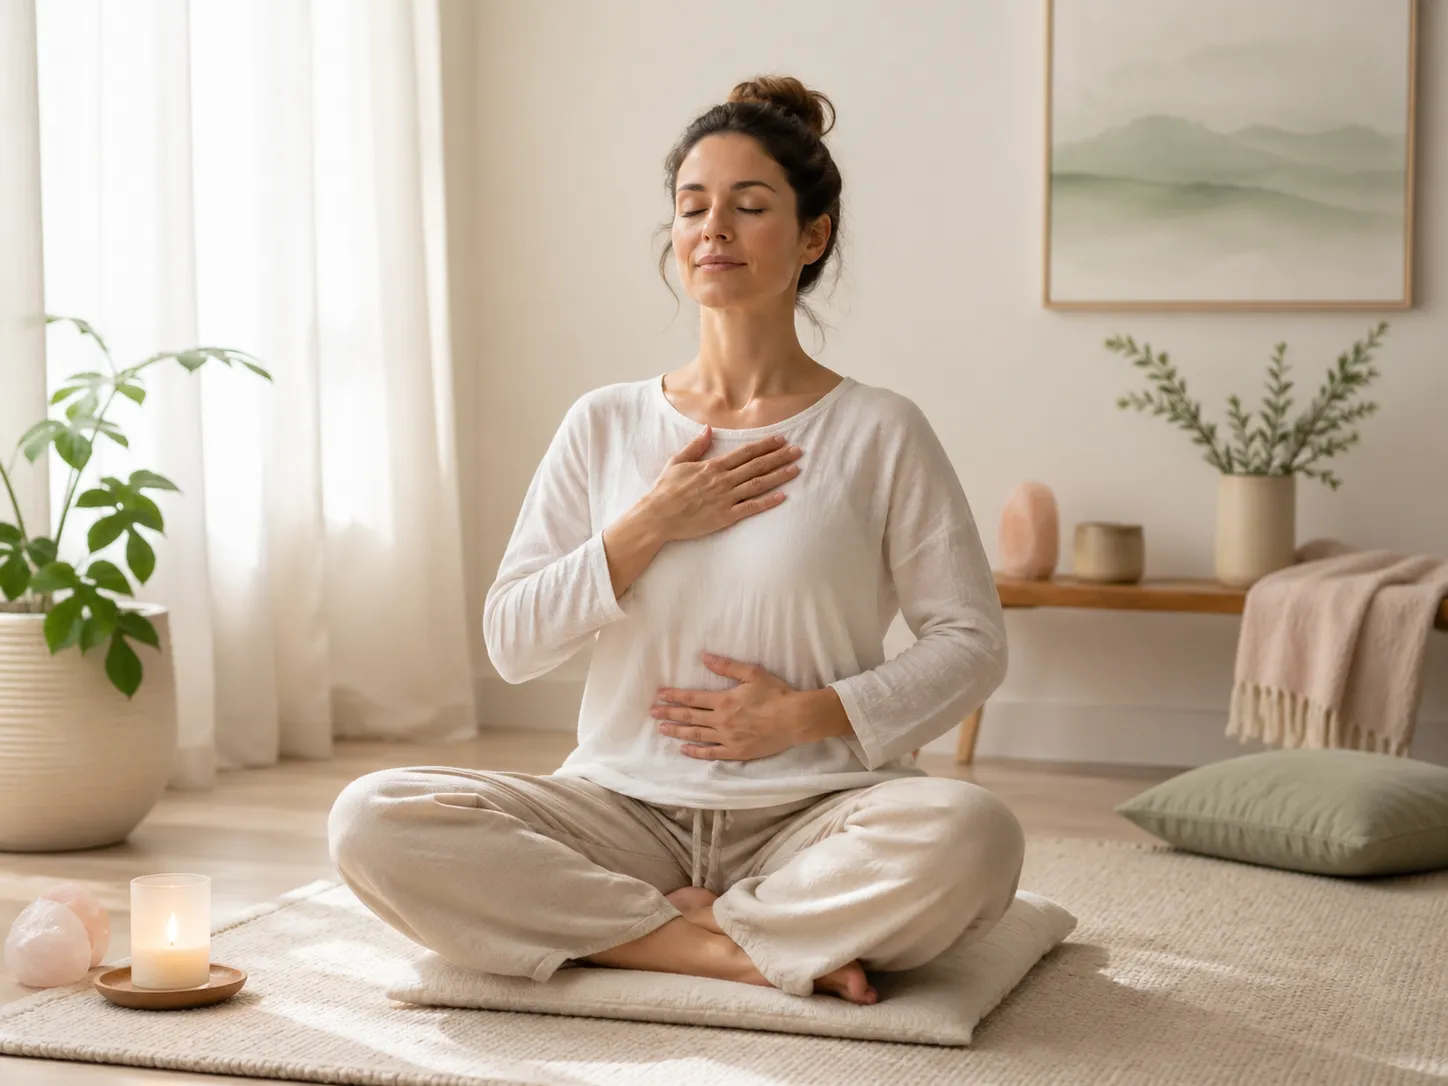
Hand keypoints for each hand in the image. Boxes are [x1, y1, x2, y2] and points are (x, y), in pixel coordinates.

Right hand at [643, 428, 802, 543]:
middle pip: (757, 465)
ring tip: (795, 470)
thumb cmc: (665, 489)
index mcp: (713, 466)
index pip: (745, 452)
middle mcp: (723, 480)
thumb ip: (696, 446)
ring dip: (779, 476)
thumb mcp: (678, 462)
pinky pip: (750, 508)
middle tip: (798, 451)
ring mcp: (725, 498)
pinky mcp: (725, 516)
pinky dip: (767, 502)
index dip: (766, 445)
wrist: (658, 515)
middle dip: (780, 457)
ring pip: (758, 484)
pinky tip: (782, 496)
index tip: (781, 440)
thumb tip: (709, 429)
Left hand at [651, 653, 801, 759]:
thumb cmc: (776, 694)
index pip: (692, 698)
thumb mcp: (752, 673)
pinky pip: (711, 753)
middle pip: (690, 717)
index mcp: (724, 700)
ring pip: (696, 735)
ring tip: (662, 729)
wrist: (795, 719)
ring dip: (677, 731)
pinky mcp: (737, 751)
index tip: (660, 695)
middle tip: (652, 713)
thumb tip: (704, 657)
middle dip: (669, 714)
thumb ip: (727, 666)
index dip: (674, 696)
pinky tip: (684, 749)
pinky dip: (696, 751)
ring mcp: (728, 738)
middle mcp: (722, 720)